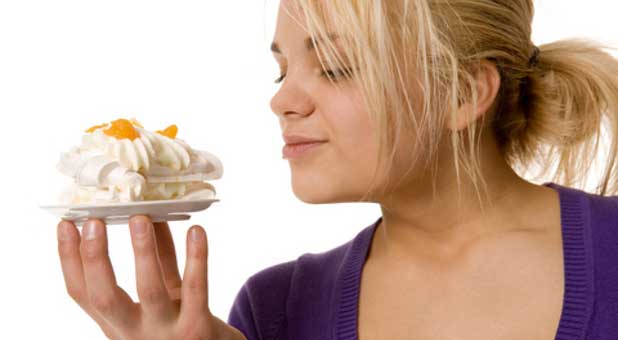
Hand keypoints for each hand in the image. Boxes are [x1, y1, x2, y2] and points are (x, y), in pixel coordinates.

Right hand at [56, 215, 246, 339]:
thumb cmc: (182, 324)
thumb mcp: (160, 297)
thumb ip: (152, 262)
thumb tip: (144, 215)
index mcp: (117, 324)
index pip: (83, 293)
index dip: (69, 259)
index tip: (65, 224)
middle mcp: (135, 332)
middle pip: (105, 297)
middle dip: (96, 258)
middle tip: (93, 221)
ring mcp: (166, 333)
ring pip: (150, 291)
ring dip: (144, 252)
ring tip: (140, 217)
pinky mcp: (198, 328)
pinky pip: (195, 289)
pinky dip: (196, 258)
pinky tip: (196, 230)